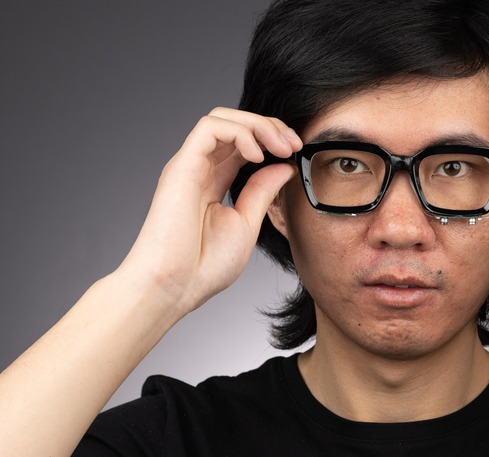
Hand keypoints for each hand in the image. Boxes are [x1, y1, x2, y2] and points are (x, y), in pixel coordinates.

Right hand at [117, 107, 299, 318]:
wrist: (173, 287)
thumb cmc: (203, 266)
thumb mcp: (246, 223)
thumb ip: (262, 191)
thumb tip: (284, 166)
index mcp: (214, 181)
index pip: (243, 143)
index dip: (271, 139)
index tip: (297, 152)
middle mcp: (200, 168)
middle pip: (234, 124)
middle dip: (270, 126)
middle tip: (294, 144)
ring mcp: (189, 165)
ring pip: (221, 118)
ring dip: (258, 125)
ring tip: (281, 146)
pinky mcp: (181, 166)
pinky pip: (209, 128)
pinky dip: (239, 133)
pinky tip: (258, 155)